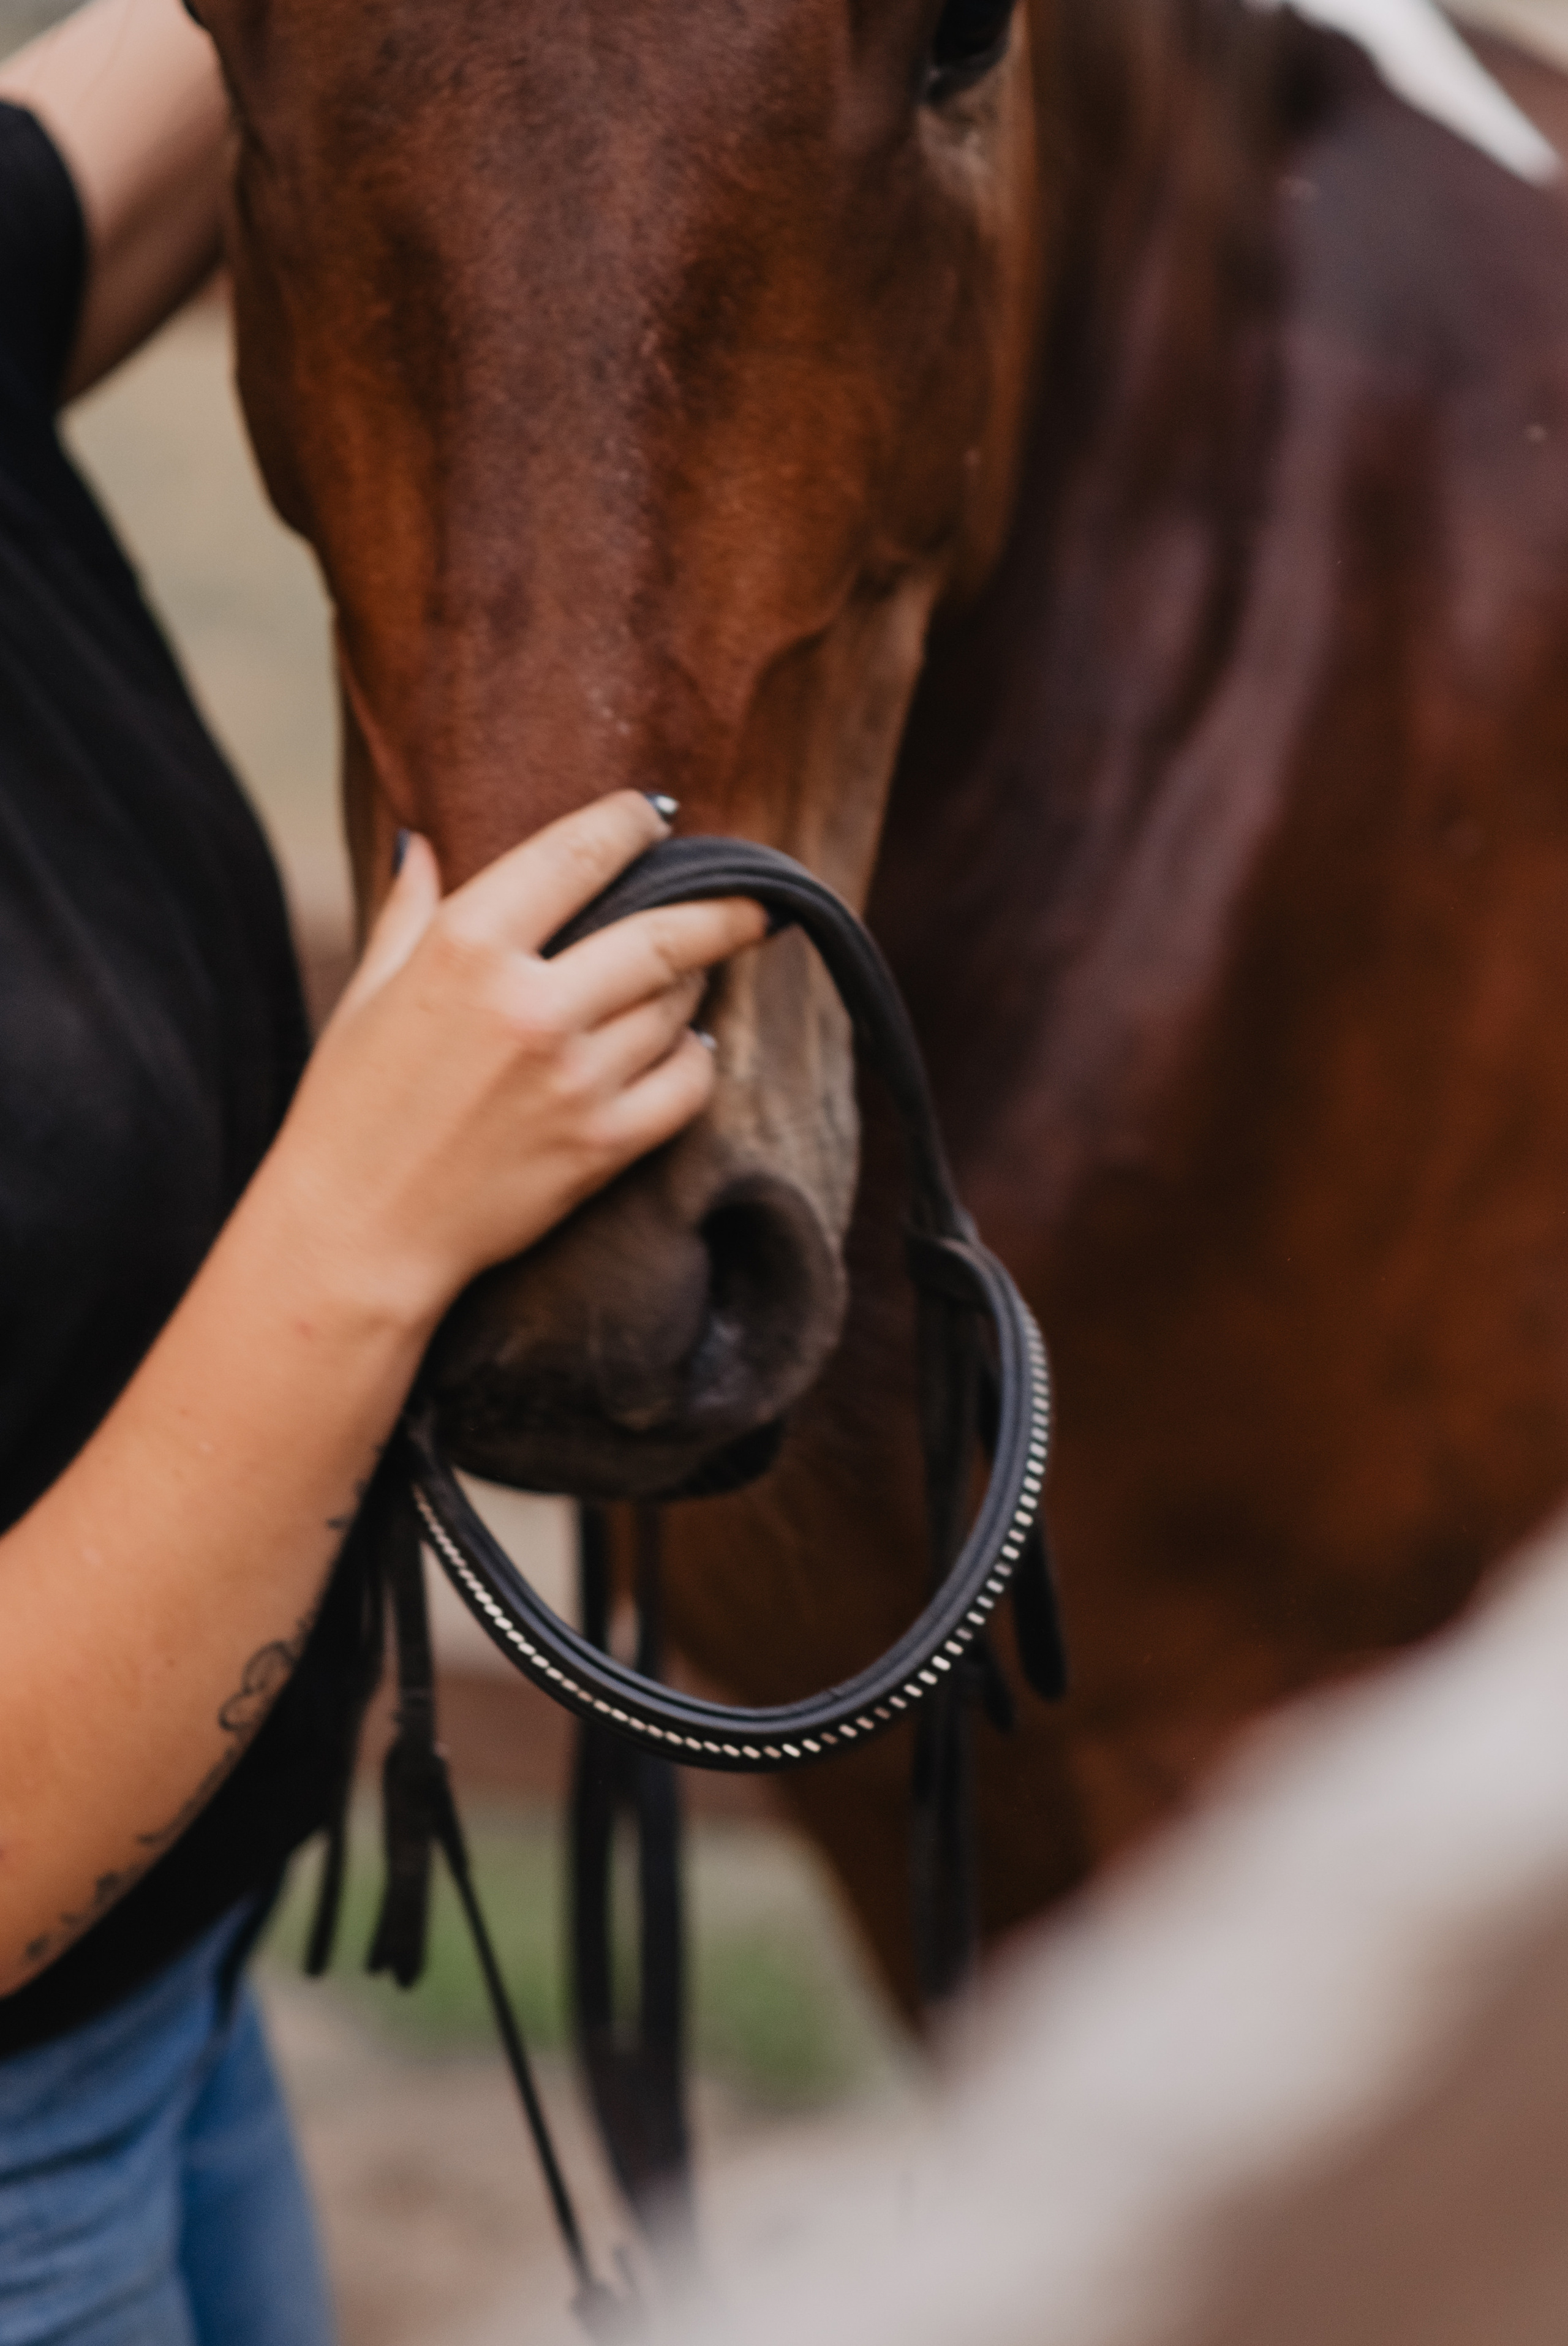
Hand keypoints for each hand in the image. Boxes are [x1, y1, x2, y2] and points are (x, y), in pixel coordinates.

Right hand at [272, 792, 764, 1330]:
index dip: (630, 822)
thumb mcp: (367, 993)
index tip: (653, 816)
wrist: (356, 1235)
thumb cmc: (349, 1110)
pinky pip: (688, 1083)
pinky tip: (684, 1048)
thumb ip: (410, 912)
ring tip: (689, 976)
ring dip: (693, 984)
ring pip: (677, 1005)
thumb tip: (428, 843)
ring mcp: (574, 1080)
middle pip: (663, 933)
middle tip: (753, 899)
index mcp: (465, 949)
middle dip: (722, 908)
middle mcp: (530, 1007)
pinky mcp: (602, 1145)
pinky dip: (696, 1058)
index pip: (577, 852)